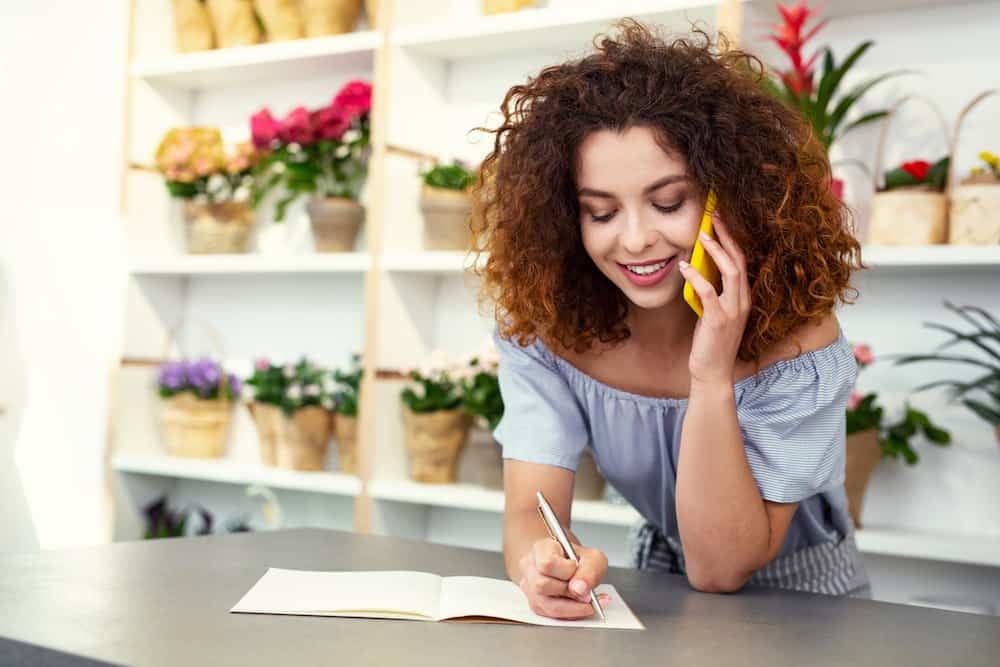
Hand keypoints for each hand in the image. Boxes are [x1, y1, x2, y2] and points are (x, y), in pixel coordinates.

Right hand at [517, 537, 609, 619]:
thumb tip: (579, 589)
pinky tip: (580, 607)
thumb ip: (590, 571)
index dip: (566, 572)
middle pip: (541, 585)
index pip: (547, 563)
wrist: (570, 567)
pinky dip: (569, 614)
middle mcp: (530, 567)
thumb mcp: (593, 558)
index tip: (580, 573)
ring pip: (544, 605)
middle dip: (569, 592)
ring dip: (571, 607)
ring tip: (586, 601)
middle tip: (587, 593)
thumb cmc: (578, 560)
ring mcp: (529, 587)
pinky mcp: (534, 604)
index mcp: (542, 549)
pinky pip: (549, 615)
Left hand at [678, 214, 750, 385]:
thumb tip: (697, 270)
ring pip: (730, 272)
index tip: (720, 221)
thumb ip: (711, 293)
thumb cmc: (711, 342)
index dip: (732, 239)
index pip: (741, 261)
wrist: (713, 372)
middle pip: (739, 260)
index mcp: (743, 298)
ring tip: (702, 236)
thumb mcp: (713, 313)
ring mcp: (733, 311)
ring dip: (716, 251)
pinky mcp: (718, 320)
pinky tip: (684, 267)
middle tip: (714, 216)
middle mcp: (743, 301)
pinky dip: (696, 277)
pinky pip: (709, 292)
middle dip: (727, 236)